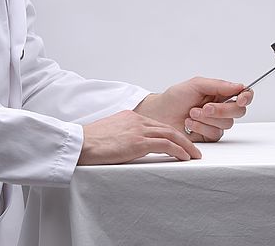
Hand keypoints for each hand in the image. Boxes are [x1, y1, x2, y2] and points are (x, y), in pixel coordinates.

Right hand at [78, 110, 201, 164]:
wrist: (80, 143)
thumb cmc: (90, 142)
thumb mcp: (109, 133)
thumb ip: (122, 135)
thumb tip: (128, 145)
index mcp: (130, 117)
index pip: (157, 124)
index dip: (171, 134)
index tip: (180, 142)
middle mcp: (137, 120)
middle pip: (167, 128)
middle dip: (183, 138)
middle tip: (194, 150)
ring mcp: (138, 130)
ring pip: (170, 134)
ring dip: (186, 145)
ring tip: (194, 155)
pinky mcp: (138, 142)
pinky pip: (165, 145)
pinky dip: (178, 150)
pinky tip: (185, 158)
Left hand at [134, 77, 253, 141]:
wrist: (160, 114)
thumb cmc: (175, 98)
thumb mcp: (196, 84)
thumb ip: (218, 85)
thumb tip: (239, 86)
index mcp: (220, 93)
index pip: (242, 95)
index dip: (246, 97)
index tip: (240, 98)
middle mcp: (221, 109)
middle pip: (238, 111)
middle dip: (222, 110)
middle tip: (205, 107)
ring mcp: (215, 123)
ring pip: (227, 124)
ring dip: (207, 119)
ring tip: (191, 113)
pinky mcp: (209, 137)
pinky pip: (215, 134)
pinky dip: (201, 127)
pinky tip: (190, 123)